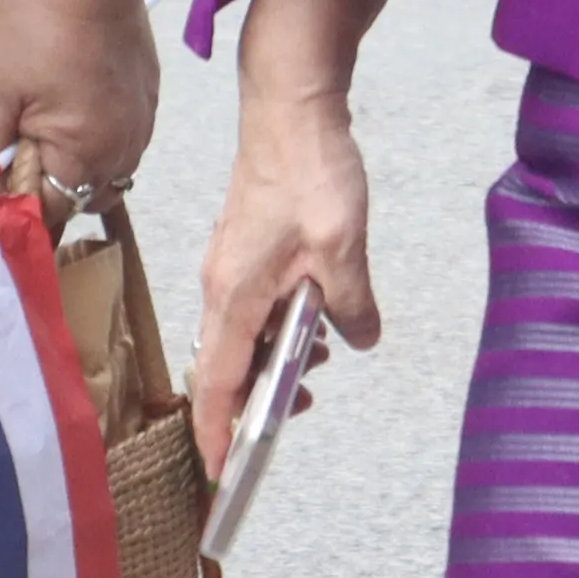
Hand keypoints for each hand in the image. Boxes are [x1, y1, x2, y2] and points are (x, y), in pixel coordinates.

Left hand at [0, 0, 158, 211]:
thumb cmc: (33, 28)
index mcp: (86, 153)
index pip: (48, 215)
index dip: (12, 211)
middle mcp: (125, 149)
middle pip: (81, 200)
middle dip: (47, 191)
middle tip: (13, 154)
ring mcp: (143, 123)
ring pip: (106, 175)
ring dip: (75, 169)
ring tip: (43, 131)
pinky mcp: (150, 98)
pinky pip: (124, 143)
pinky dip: (97, 143)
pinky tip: (73, 109)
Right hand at [195, 88, 378, 477]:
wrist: (290, 105)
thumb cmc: (310, 170)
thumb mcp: (343, 247)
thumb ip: (351, 304)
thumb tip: (360, 339)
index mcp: (233, 295)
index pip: (218, 383)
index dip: (219, 432)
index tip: (222, 472)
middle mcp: (219, 285)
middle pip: (227, 364)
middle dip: (258, 397)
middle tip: (304, 406)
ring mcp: (228, 265)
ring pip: (242, 333)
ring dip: (275, 355)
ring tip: (321, 356)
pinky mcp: (243, 248)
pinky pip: (251, 305)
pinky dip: (277, 324)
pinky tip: (316, 314)